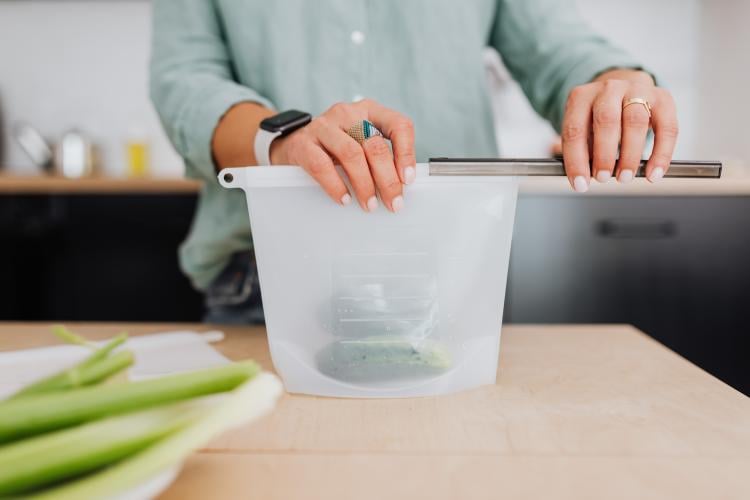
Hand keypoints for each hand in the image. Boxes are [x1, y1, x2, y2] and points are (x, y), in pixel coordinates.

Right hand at [269, 99, 415, 212]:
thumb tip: (400, 186)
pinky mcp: (303, 143)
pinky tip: (344, 199)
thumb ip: (379, 157)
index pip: (398, 125)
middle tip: (393, 202)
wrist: (290, 144)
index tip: (408, 180)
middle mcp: (348, 113)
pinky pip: (323, 165)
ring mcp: (324, 126)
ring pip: (352, 154)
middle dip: (387, 179)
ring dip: (364, 184)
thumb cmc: (334, 148)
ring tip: (369, 204)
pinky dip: (336, 186)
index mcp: (369, 111)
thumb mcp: (360, 144)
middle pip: (375, 145)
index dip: (406, 154)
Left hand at [561, 70, 678, 191]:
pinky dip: (662, 153)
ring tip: (625, 177)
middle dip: (604, 155)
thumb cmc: (598, 118)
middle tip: (603, 178)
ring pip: (635, 121)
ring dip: (630, 155)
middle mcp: (608, 89)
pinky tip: (654, 172)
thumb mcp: (582, 129)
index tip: (581, 184)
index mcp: (581, 97)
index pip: (575, 130)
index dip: (576, 160)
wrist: (624, 90)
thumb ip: (580, 150)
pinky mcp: (663, 97)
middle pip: (606, 120)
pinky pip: (667, 127)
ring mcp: (637, 90)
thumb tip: (581, 177)